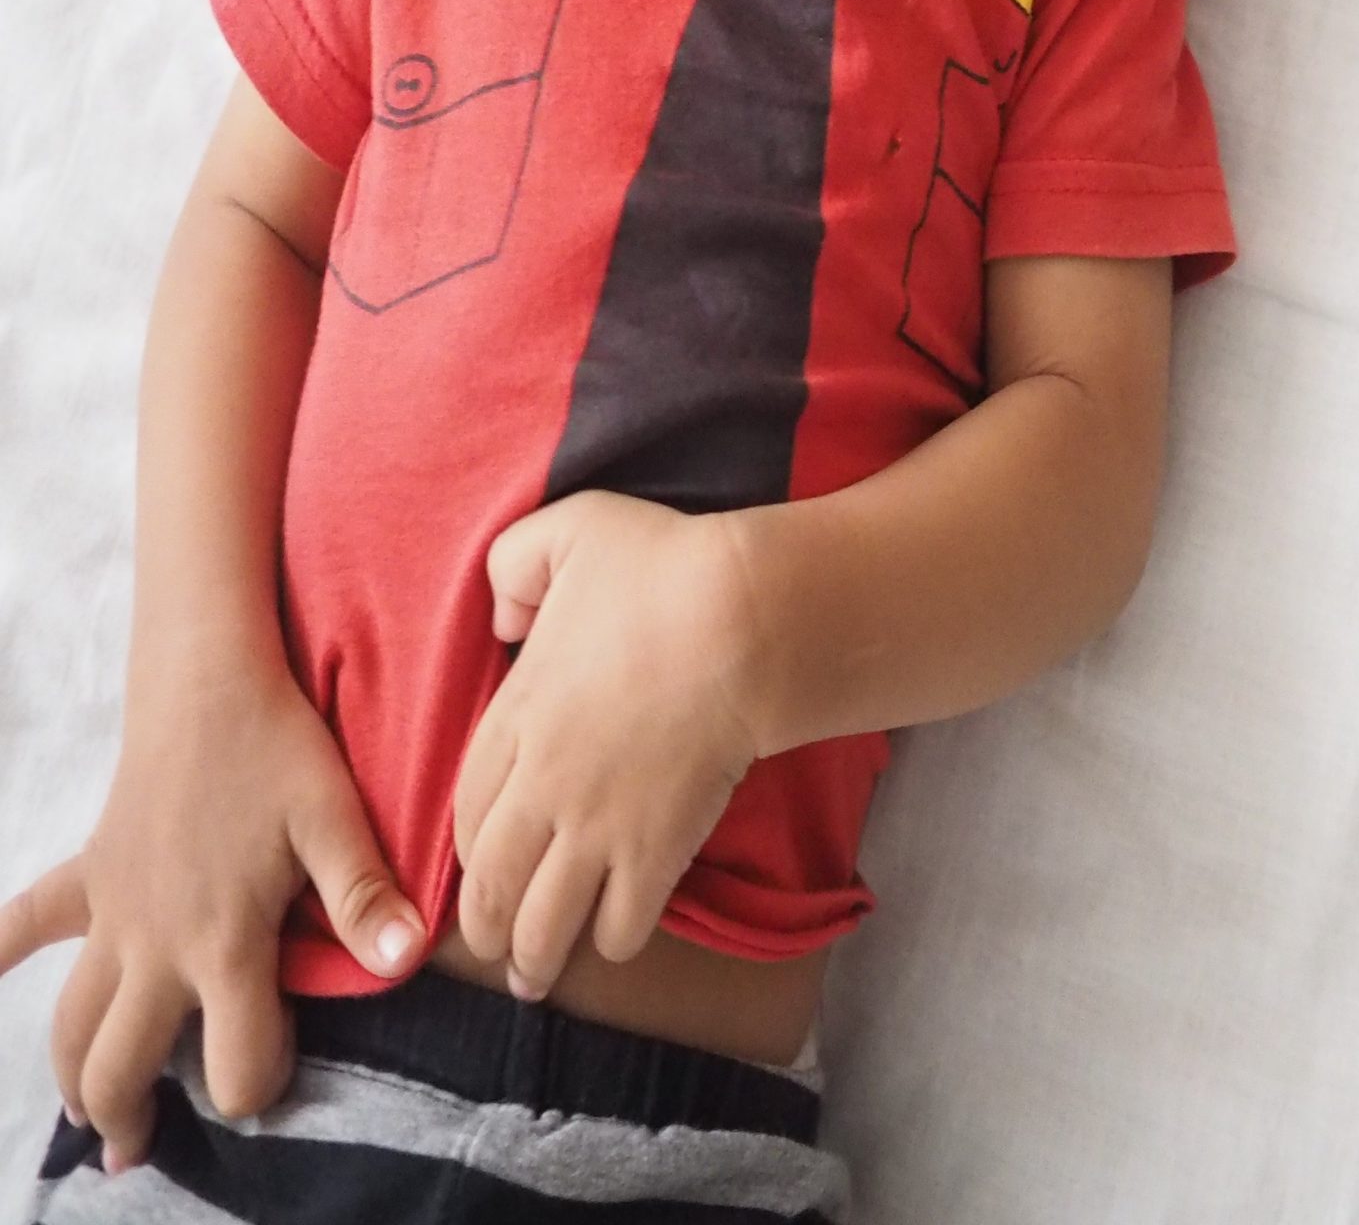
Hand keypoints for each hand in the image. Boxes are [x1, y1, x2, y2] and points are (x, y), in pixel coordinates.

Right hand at [0, 659, 421, 1174]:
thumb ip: (365, 895)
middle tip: (143, 1143)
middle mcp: (155, 945)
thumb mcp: (334, 819)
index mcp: (222, 942)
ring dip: (72, 1074)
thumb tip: (406, 960)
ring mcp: (111, 915)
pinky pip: (23, 923)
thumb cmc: (279, 748)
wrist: (208, 683)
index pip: (233, 1060)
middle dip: (130, 1114)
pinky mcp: (88, 876)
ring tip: (89, 1113)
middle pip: (120, 1065)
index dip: (258, 1083)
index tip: (271, 1077)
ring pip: (70, 1022)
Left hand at [453, 492, 761, 997]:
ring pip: (545, 921)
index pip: (467, 807)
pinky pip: (622, 922)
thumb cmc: (661, 567)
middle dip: (488, 926)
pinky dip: (614, 939)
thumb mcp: (569, 532)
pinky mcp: (659, 848)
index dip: (466, 845)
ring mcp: (599, 826)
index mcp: (515, 719)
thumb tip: (502, 618)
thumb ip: (513, 565)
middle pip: (493, 884)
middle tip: (495, 944)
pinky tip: (614, 940)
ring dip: (535, 957)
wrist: (742, 619)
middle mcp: (543, 789)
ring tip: (536, 976)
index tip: (475, 862)